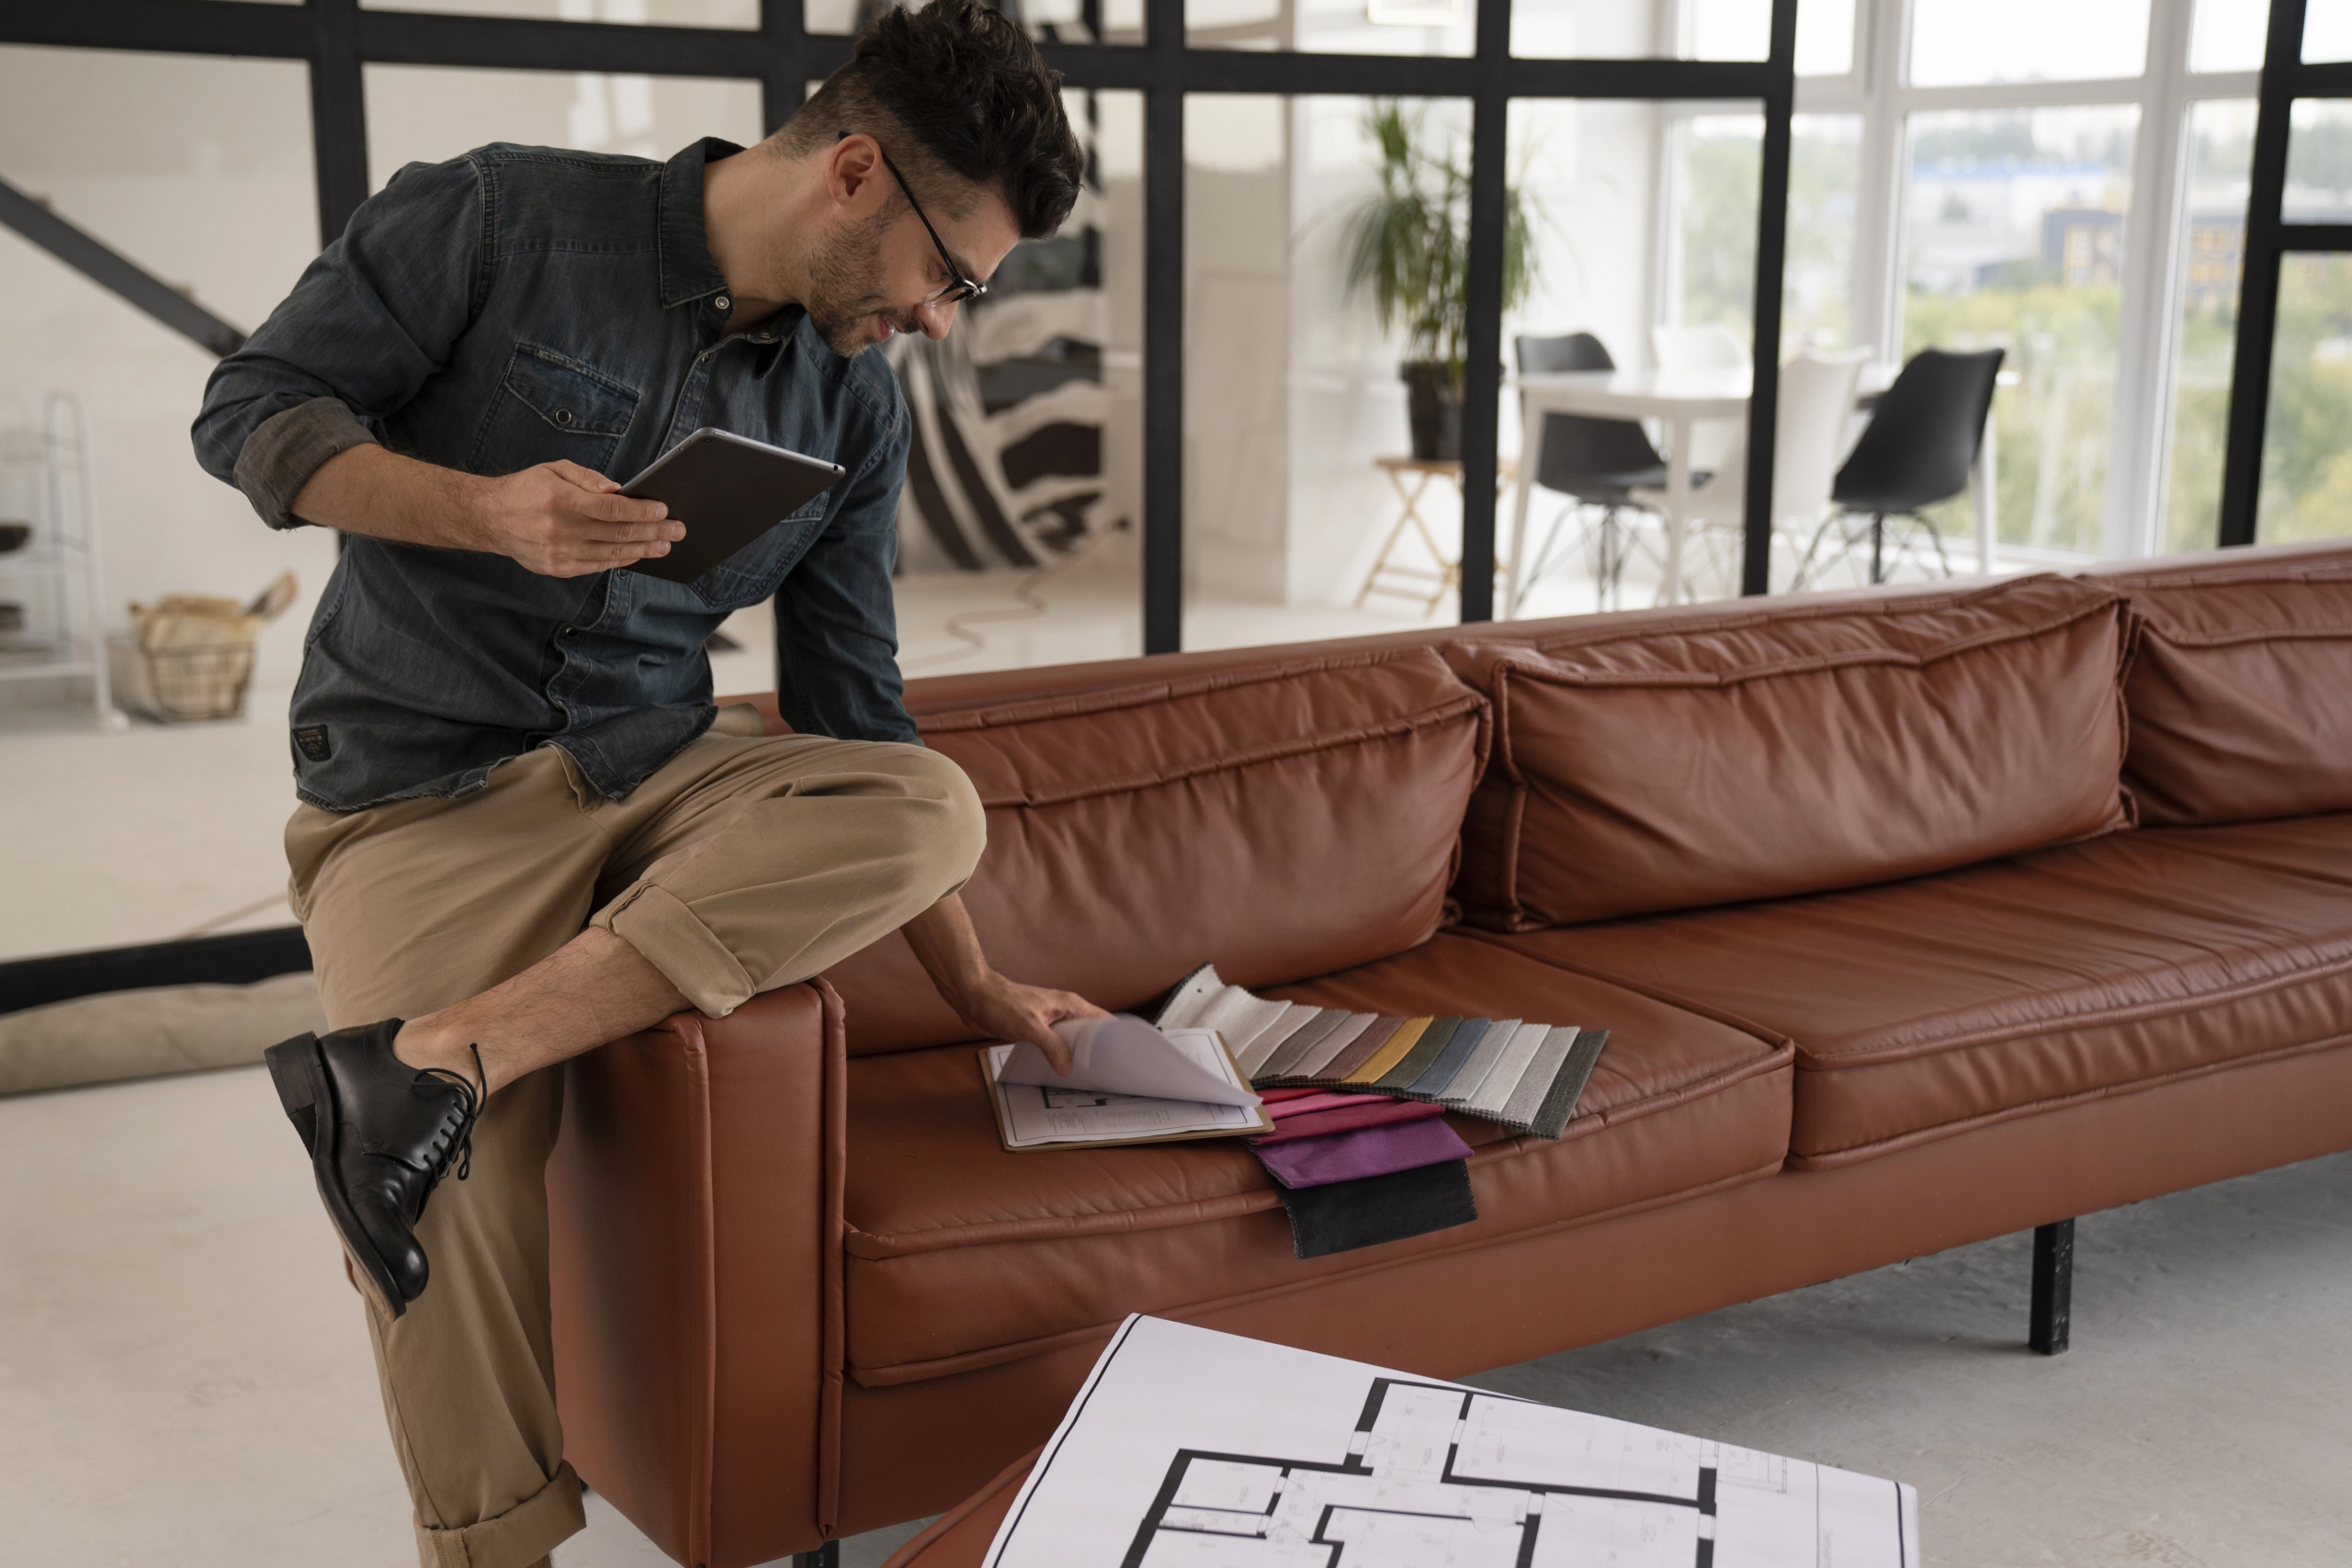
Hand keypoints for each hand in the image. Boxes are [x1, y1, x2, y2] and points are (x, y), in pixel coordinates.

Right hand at [468, 459, 684, 576]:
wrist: (491, 518)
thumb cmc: (526, 489)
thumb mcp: (553, 469)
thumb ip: (587, 478)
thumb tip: (617, 490)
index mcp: (559, 499)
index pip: (611, 509)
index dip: (641, 511)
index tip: (663, 510)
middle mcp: (559, 528)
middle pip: (617, 533)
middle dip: (653, 532)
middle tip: (677, 530)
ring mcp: (559, 552)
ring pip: (611, 553)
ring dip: (643, 550)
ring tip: (665, 545)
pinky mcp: (558, 568)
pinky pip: (598, 565)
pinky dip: (621, 560)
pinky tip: (638, 554)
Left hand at [952, 972, 1107, 1076]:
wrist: (974, 997)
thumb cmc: (1001, 1003)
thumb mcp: (1031, 1027)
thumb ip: (1053, 1047)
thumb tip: (1068, 1068)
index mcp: (1070, 1004)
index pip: (1103, 1021)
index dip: (1114, 1037)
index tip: (1121, 1057)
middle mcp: (1064, 1011)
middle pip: (1090, 1034)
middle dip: (1096, 1052)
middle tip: (1103, 1074)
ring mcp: (1051, 1021)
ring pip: (1072, 1041)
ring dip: (1075, 1056)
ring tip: (1084, 1077)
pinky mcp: (1037, 1029)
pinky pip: (1055, 1045)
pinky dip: (1059, 1057)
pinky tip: (1058, 1071)